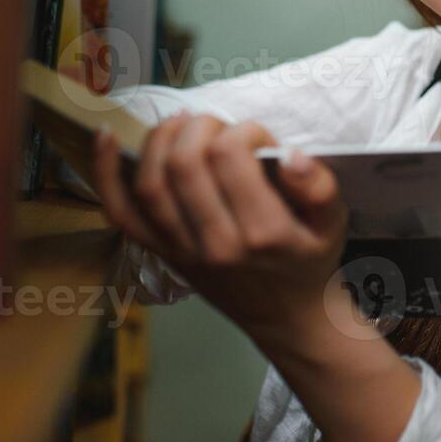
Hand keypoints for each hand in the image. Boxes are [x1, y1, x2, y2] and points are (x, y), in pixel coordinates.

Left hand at [91, 113, 348, 337]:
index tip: (258, 136)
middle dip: (200, 126)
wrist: (288, 318)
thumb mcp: (334, 223)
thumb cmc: (309, 260)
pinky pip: (122, 214)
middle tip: (219, 126)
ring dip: (160, 139)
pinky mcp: (162, 255)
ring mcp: (183, 252)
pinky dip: (106, 174)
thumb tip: (290, 155)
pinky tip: (106, 137)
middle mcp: (216, 244)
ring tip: (182, 123)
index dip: (242, 130)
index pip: (231, 156)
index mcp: (262, 233)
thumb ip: (319, 186)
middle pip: (186, 163)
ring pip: (151, 183)